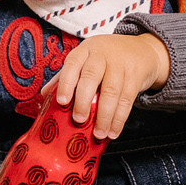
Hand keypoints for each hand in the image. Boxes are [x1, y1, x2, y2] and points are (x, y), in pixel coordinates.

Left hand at [48, 32, 171, 139]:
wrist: (141, 50)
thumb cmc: (106, 59)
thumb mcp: (87, 59)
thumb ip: (67, 76)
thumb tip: (45, 95)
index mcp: (85, 51)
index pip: (73, 64)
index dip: (65, 82)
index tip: (61, 102)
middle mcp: (102, 55)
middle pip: (92, 76)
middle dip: (84, 100)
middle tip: (79, 119)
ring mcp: (120, 64)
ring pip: (112, 91)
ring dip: (105, 116)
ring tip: (99, 134)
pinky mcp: (135, 75)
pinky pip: (127, 99)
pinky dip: (120, 118)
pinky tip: (113, 131)